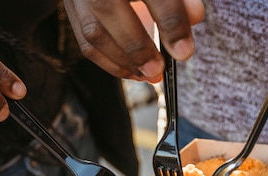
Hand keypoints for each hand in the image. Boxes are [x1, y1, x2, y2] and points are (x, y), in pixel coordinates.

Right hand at [64, 0, 204, 82]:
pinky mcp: (72, 9)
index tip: (184, 50)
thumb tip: (195, 16)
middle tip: (158, 70)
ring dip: (121, 61)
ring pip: (92, 30)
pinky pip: (84, 41)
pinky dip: (109, 62)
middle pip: (109, 9)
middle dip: (137, 47)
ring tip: (147, 75)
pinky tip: (131, 71)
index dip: (170, 21)